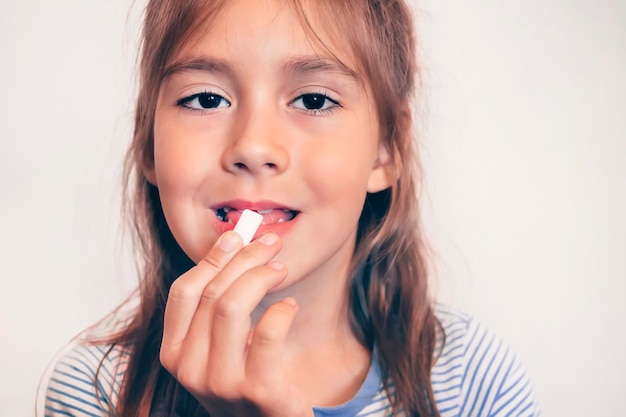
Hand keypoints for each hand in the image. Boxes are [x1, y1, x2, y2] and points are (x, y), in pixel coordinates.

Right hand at [160, 231, 312, 416]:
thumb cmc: (245, 382)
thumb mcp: (218, 348)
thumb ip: (216, 307)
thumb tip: (233, 244)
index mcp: (173, 354)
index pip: (184, 292)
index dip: (211, 258)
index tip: (235, 236)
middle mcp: (189, 370)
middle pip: (213, 293)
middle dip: (245, 258)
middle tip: (271, 243)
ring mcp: (221, 383)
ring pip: (232, 306)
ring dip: (262, 276)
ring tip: (281, 269)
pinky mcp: (258, 391)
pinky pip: (269, 331)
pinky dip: (282, 309)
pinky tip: (290, 306)